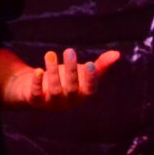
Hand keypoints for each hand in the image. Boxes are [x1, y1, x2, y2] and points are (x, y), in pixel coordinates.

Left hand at [7, 47, 121, 108]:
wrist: (38, 89)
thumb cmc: (66, 80)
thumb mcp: (82, 72)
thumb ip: (100, 65)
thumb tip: (117, 54)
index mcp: (82, 95)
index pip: (89, 90)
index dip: (90, 78)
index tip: (89, 63)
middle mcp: (69, 102)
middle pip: (72, 88)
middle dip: (71, 70)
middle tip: (69, 51)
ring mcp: (52, 103)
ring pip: (55, 90)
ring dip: (53, 72)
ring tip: (50, 54)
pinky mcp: (35, 101)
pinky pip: (36, 94)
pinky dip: (37, 83)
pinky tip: (38, 70)